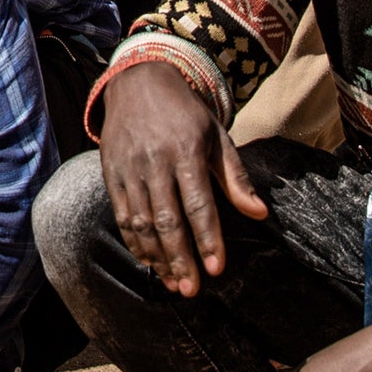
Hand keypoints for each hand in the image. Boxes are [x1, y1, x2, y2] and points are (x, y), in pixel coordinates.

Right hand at [95, 58, 266, 296]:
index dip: (208, 239)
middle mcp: (155, 162)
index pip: (199, 204)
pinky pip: (122, 216)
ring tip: (174, 284)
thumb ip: (236, 178)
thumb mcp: (218, 137)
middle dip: (181, 259)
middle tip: (192, 290)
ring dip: (158, 258)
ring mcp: (129, 169)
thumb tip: (260, 214)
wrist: (138, 82)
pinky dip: (135, 243)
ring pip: (141, 223)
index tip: (217, 269)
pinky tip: (150, 263)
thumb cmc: (186, 115)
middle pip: (167, 220)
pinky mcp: (111, 174)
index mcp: (187, 151)